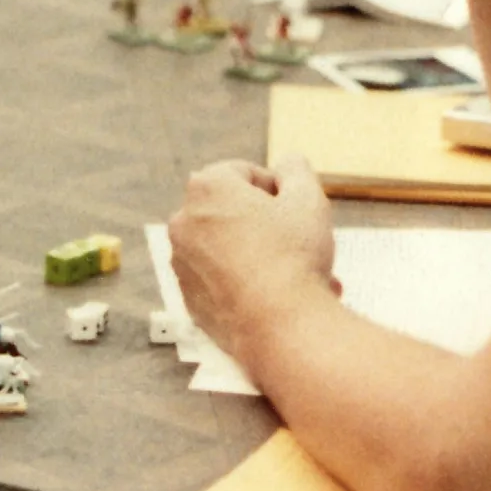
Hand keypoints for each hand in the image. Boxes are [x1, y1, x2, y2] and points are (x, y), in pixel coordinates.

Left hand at [167, 154, 337, 361]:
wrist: (278, 326)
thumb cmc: (293, 258)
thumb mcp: (308, 199)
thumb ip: (297, 171)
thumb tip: (288, 164)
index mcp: (206, 189)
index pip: (243, 173)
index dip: (275, 187)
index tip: (295, 208)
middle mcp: (184, 222)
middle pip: (233, 213)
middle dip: (269, 225)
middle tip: (300, 241)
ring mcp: (182, 262)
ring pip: (230, 249)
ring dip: (263, 256)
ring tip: (301, 274)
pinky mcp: (188, 297)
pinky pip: (221, 280)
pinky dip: (246, 283)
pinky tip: (281, 296)